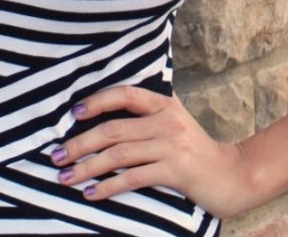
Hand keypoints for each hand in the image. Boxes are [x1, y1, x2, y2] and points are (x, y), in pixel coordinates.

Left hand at [49, 85, 253, 219]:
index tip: (73, 114)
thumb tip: (102, 120)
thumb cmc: (194, 151)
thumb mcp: (173, 124)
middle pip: (113, 129)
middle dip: (79, 143)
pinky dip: (108, 187)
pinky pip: (133, 178)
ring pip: (118, 155)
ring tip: (65, 177)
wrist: (231, 175)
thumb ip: (146, 117)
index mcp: (164, 104)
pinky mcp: (175, 171)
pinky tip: (91, 193)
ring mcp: (171, 145)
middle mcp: (166, 120)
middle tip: (55, 155)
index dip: (97, 101)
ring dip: (87, 167)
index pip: (125, 94)